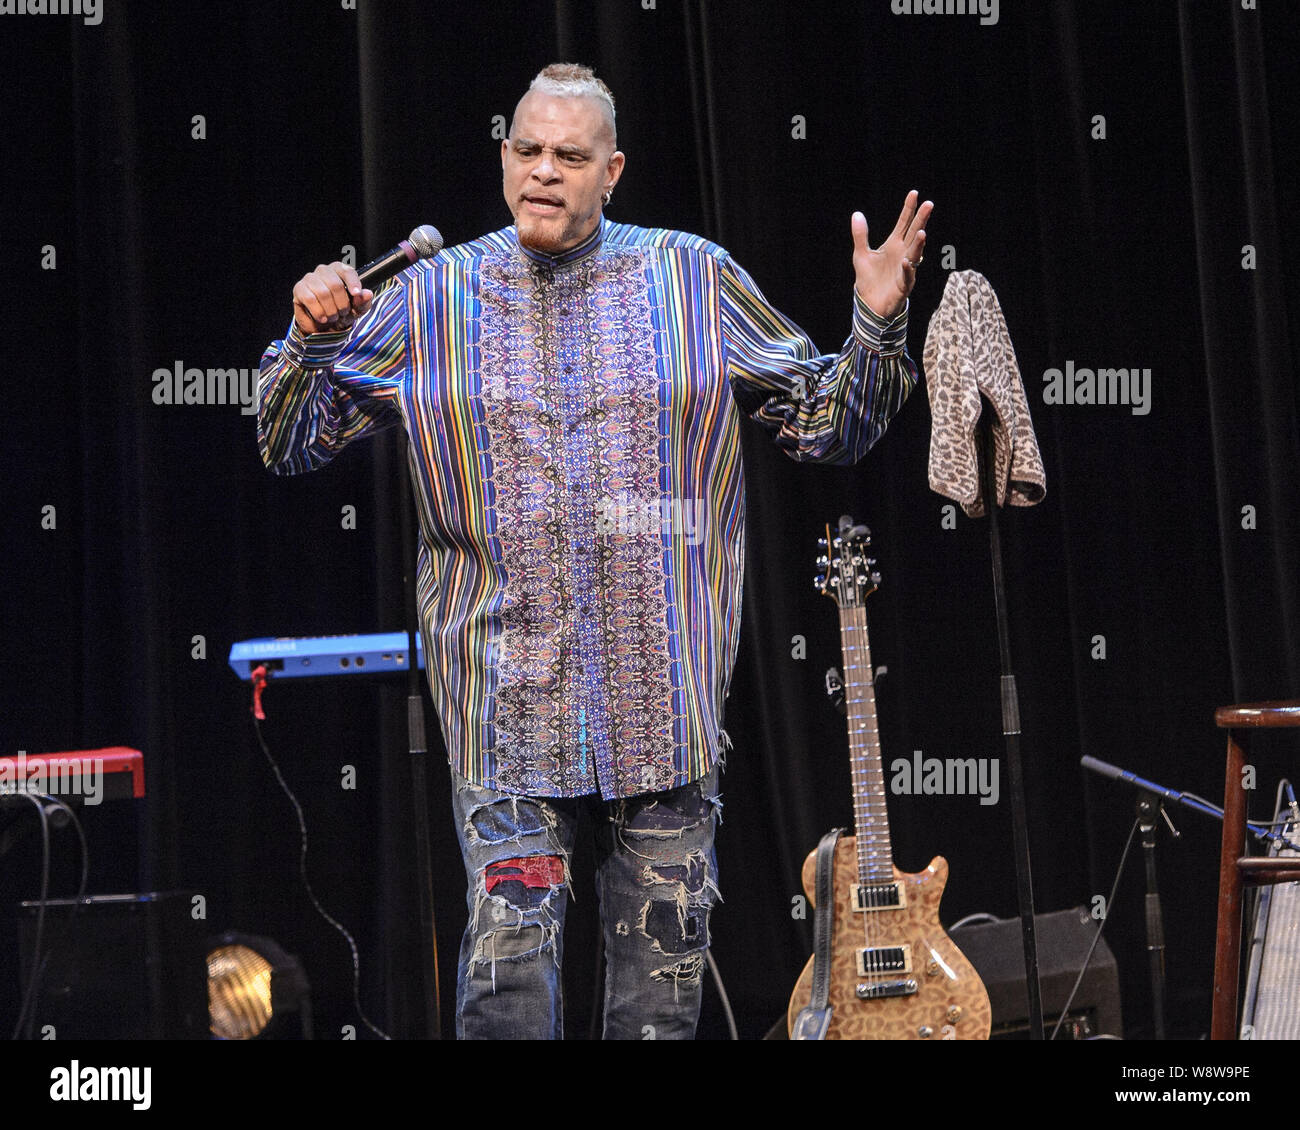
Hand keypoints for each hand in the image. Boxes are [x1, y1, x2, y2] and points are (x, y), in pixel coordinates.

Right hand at [292, 261, 373, 335]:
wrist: (324, 325)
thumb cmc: (342, 311)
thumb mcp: (357, 309)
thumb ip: (363, 302)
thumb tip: (368, 294)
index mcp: (339, 270)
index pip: (347, 271)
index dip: (353, 282)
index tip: (356, 294)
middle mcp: (324, 270)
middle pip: (335, 285)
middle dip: (342, 304)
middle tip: (343, 313)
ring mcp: (310, 278)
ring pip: (323, 293)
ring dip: (331, 310)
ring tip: (333, 317)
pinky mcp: (299, 288)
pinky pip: (310, 299)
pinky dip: (319, 312)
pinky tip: (322, 318)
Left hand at [851, 190, 932, 319]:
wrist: (870, 304)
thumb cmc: (869, 279)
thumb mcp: (861, 255)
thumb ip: (861, 235)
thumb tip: (856, 214)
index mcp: (894, 245)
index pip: (903, 223)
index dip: (908, 209)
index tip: (914, 193)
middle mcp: (903, 254)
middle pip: (914, 233)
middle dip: (921, 220)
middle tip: (929, 204)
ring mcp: (906, 269)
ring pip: (915, 254)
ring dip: (918, 244)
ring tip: (921, 232)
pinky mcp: (903, 285)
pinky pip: (907, 276)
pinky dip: (908, 269)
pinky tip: (906, 261)